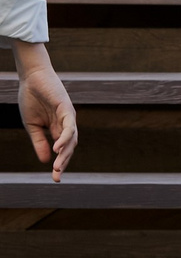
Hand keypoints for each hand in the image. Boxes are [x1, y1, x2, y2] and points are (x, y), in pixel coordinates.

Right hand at [11, 45, 76, 180]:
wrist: (32, 79)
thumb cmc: (32, 99)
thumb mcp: (32, 126)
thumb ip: (40, 142)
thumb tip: (46, 161)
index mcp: (57, 130)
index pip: (62, 150)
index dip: (60, 164)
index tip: (55, 179)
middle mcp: (66, 125)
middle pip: (69, 148)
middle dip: (63, 163)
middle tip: (56, 177)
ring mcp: (68, 117)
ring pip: (71, 139)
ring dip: (65, 153)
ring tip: (58, 166)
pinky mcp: (67, 109)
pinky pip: (69, 126)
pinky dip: (65, 137)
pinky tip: (59, 148)